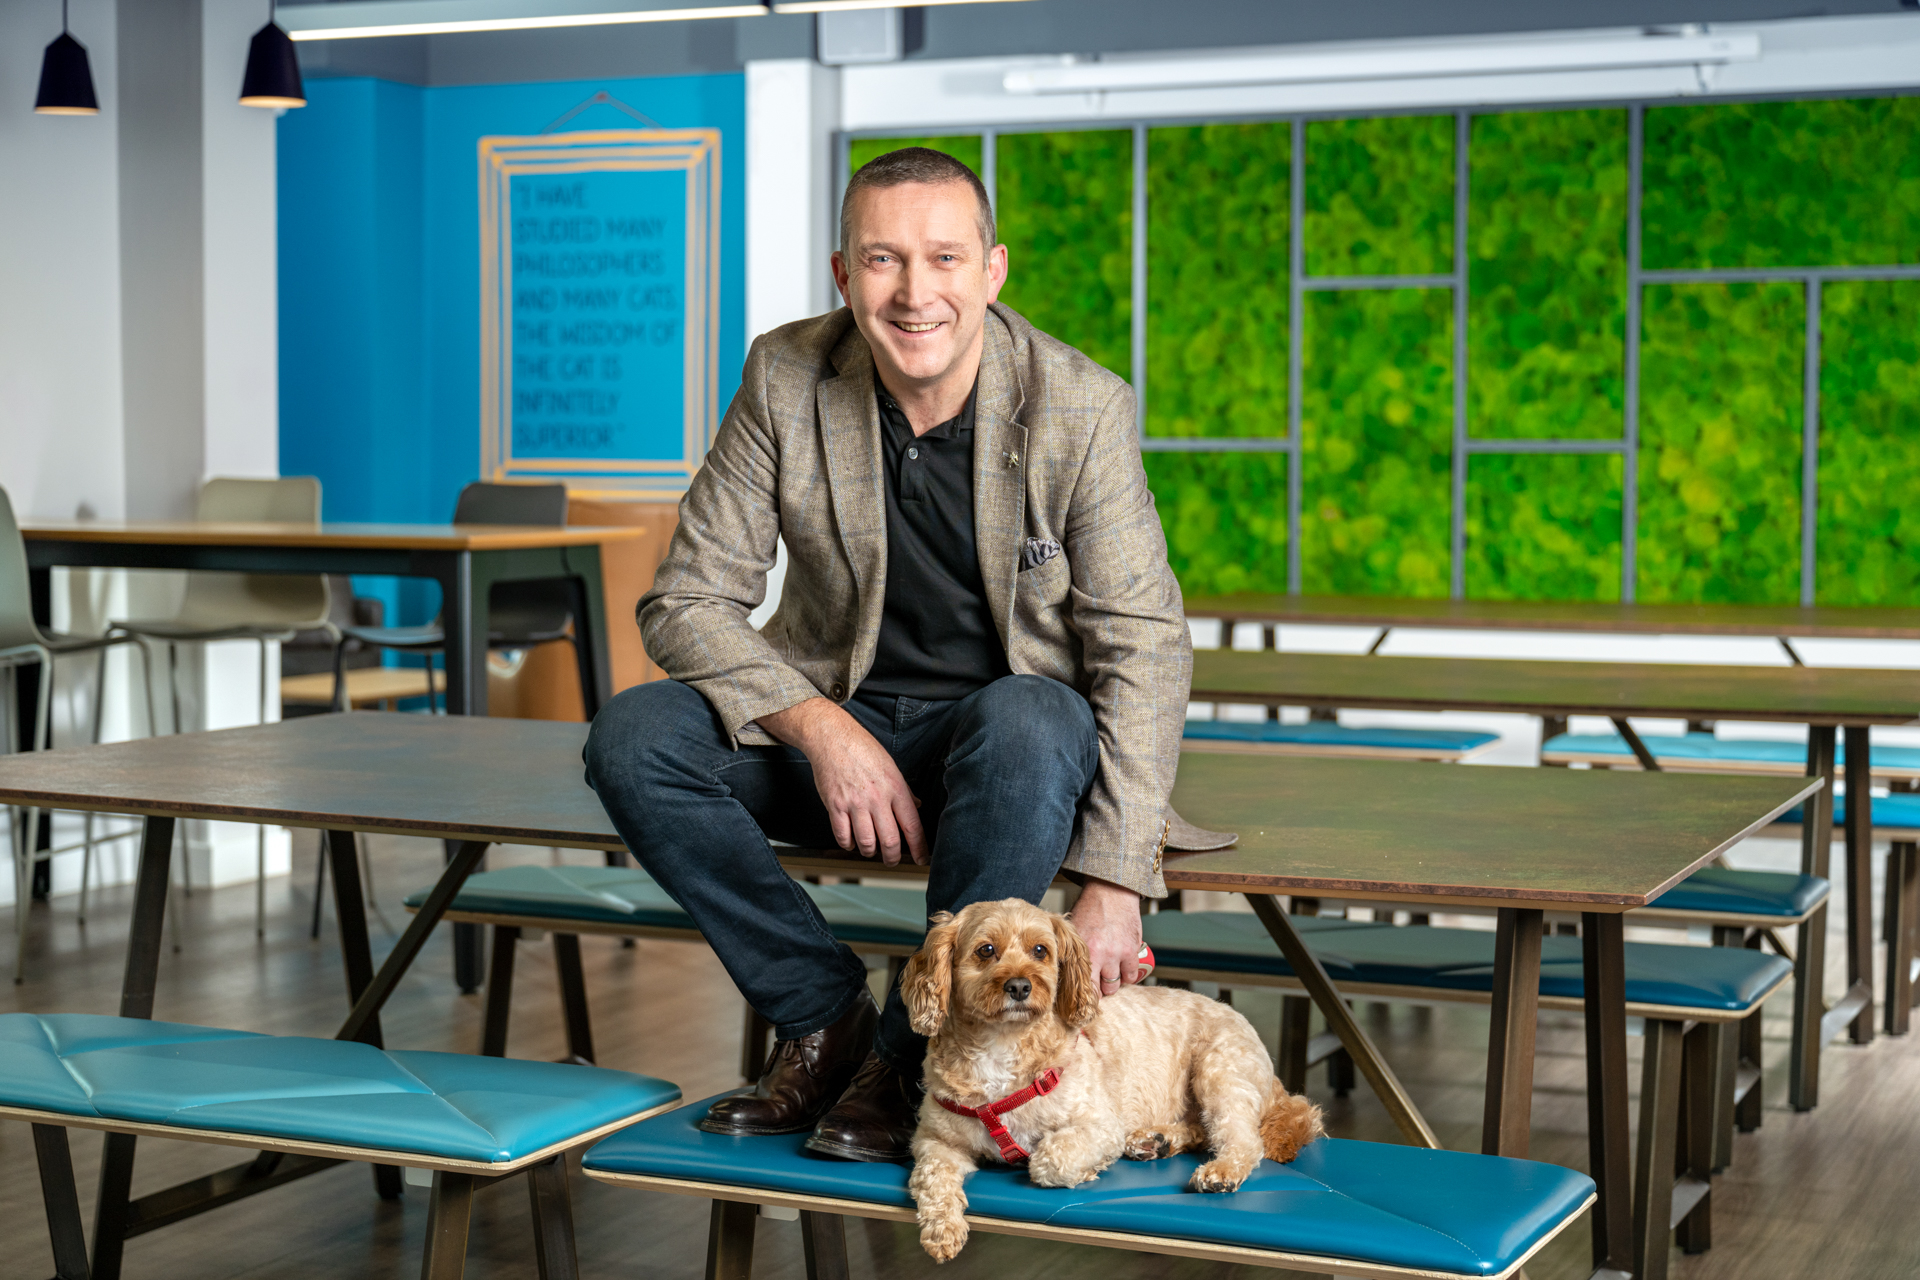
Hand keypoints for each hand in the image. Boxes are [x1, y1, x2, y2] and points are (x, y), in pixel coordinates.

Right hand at [759, 698, 927, 865]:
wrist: (832, 737)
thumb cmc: (862, 749)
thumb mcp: (891, 766)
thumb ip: (904, 790)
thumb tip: (917, 806)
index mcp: (895, 788)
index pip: (912, 825)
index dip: (920, 847)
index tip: (922, 858)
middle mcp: (877, 798)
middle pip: (890, 841)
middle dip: (893, 858)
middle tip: (892, 860)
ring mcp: (855, 803)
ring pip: (867, 843)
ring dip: (870, 852)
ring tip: (871, 851)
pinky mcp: (835, 806)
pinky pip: (843, 836)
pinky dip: (848, 844)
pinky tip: (851, 842)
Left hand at [1069, 878, 1143, 996]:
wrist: (1112, 891)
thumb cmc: (1090, 907)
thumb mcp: (1073, 927)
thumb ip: (1068, 946)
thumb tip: (1057, 964)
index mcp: (1081, 949)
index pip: (1080, 984)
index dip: (1081, 994)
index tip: (1080, 997)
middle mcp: (1099, 955)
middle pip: (1099, 989)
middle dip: (1097, 989)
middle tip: (1095, 984)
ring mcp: (1117, 954)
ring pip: (1115, 985)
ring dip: (1111, 984)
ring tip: (1108, 977)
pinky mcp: (1132, 950)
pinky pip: (1131, 975)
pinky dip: (1127, 977)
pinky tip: (1122, 972)